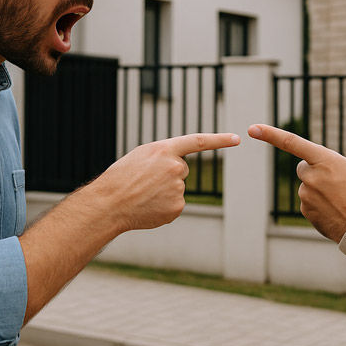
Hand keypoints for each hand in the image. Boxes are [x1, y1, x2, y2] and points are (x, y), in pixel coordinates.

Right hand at [90, 133, 240, 232]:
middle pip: (181, 170)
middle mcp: (176, 167)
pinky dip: (164, 206)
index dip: (219, 140)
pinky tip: (149, 206)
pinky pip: (175, 204)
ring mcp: (178, 188)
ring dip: (163, 191)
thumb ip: (163, 157)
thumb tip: (180, 168)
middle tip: (145, 182)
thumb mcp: (140, 157)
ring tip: (143, 194)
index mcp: (165, 150)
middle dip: (168, 175)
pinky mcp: (178, 206)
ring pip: (177, 188)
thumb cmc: (120, 178)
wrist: (110, 203)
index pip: (198, 141)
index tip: (236, 138)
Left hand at [248, 124, 345, 240]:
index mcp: (324, 160)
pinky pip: (308, 203)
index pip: (292, 143)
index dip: (271, 134)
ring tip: (340, 199)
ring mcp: (306, 195)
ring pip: (307, 187)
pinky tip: (334, 210)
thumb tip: (314, 166)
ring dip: (319, 191)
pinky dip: (319, 205)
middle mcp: (311, 176)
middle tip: (335, 183)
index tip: (253, 128)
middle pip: (303, 168)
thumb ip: (329, 161)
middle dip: (314, 172)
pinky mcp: (305, 211)